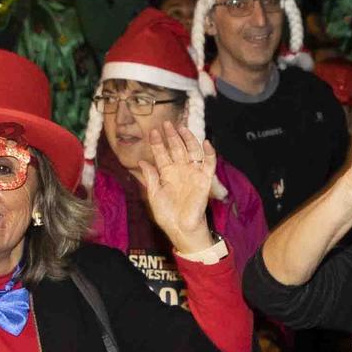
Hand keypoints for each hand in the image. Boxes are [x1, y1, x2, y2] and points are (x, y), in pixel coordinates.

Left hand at [134, 120, 219, 252]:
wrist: (181, 228)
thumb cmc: (167, 215)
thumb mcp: (153, 195)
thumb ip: (150, 178)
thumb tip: (142, 161)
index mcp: (167, 174)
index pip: (162, 154)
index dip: (157, 143)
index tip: (152, 132)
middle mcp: (180, 171)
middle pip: (176, 148)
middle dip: (171, 136)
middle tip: (166, 124)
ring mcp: (193, 174)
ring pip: (192, 151)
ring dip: (188, 139)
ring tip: (182, 128)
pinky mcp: (204, 180)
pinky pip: (209, 164)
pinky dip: (209, 153)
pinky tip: (205, 143)